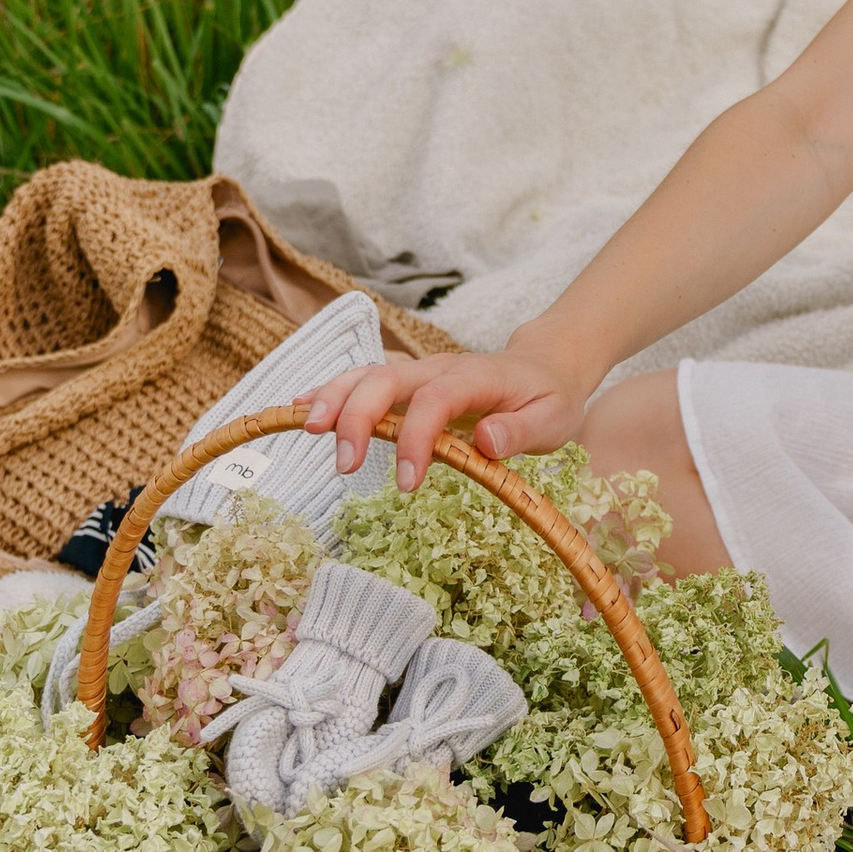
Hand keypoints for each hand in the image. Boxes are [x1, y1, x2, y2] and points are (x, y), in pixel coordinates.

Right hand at [305, 341, 591, 489]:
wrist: (546, 367)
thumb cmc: (548, 399)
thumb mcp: (554, 420)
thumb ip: (522, 431)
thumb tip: (485, 442)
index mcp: (476, 377)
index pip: (436, 400)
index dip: (416, 438)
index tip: (407, 483)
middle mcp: (439, 368)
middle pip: (388, 379)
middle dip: (359, 416)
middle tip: (342, 464)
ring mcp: (419, 373)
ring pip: (367, 376)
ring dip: (334, 399)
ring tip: (307, 429)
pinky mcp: (406, 384)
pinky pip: (363, 382)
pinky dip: (330, 393)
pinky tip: (298, 410)